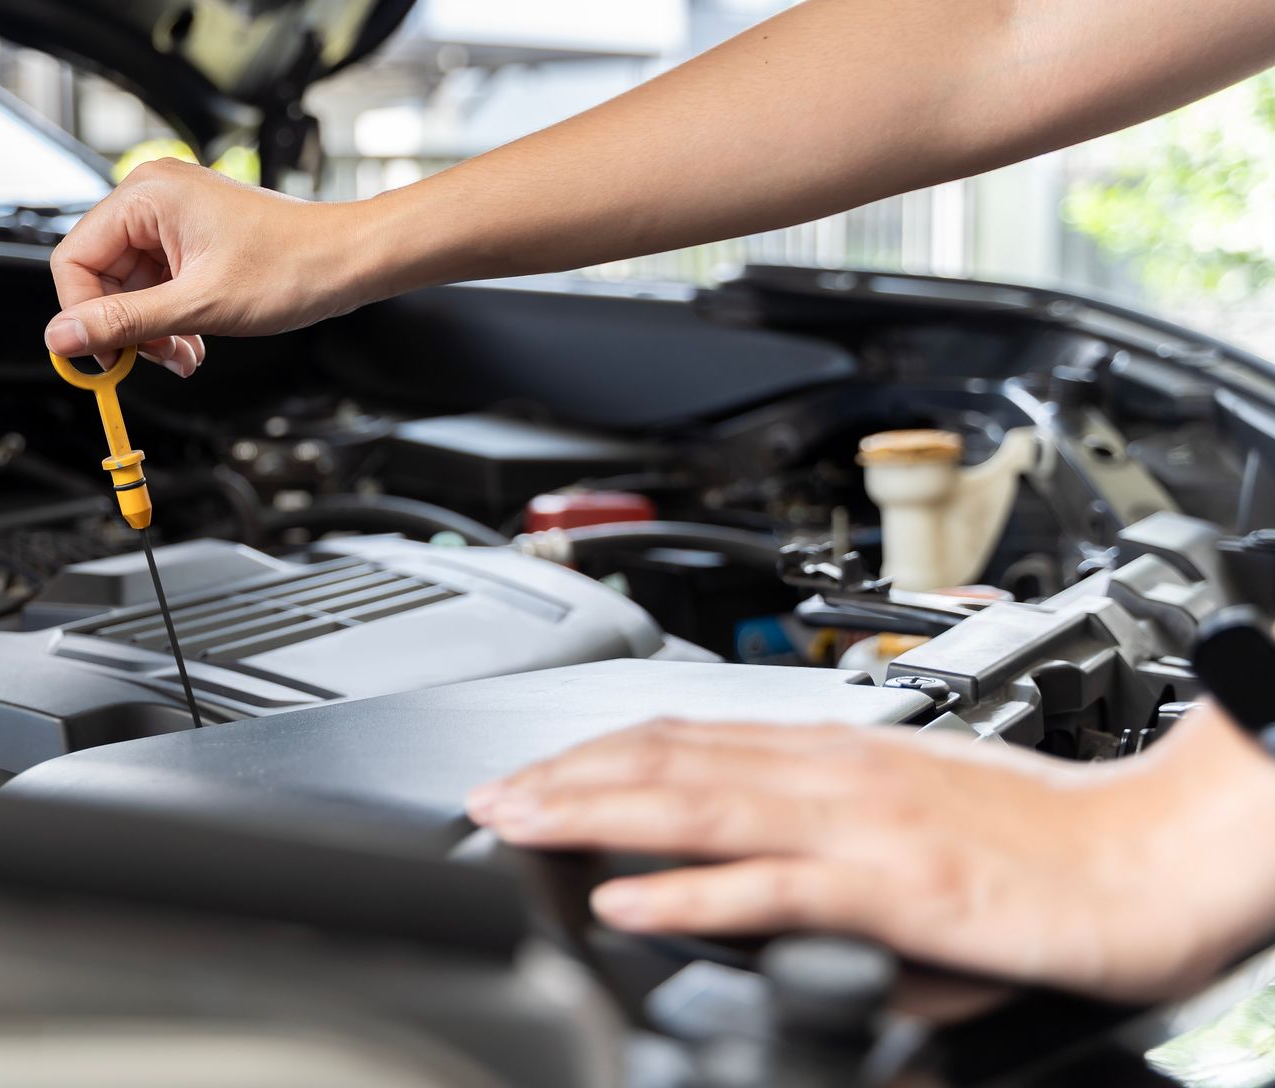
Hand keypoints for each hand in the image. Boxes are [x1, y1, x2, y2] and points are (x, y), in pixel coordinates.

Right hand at [44, 159, 378, 375]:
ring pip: (129, 287)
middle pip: (100, 276)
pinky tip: (192, 341)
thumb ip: (123, 322)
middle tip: (158, 357)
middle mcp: (154, 197)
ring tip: (184, 353)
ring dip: (151, 330)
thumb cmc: (293, 265)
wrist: (349, 260)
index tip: (103, 355)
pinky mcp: (191, 237)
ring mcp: (173, 217)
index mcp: (146, 195)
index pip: (75, 259)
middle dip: (127, 327)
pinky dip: (169, 318)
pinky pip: (156, 283)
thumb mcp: (197, 305)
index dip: (83, 314)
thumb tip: (62, 337)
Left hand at [466, 708, 1274, 1001]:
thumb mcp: (911, 821)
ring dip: (593, 813)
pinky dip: (686, 890)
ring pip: (696, 804)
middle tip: (488, 799)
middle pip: (668, 759)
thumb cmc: (1040, 840)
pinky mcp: (891, 884)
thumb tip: (752, 889)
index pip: (689, 736)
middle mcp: (832, 770)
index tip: (530, 772)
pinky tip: (625, 899)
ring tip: (520, 825)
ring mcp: (856, 822)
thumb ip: (822, 846)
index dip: (595, 752)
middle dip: (564, 779)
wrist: (1148, 860)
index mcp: (835, 753)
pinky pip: (768, 883)